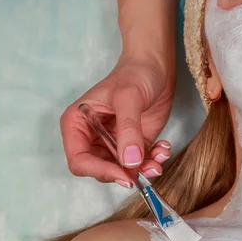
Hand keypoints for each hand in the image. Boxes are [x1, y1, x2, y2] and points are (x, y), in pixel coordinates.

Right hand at [60, 53, 175, 186]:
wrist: (156, 66)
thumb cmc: (135, 74)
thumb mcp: (129, 98)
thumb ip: (128, 129)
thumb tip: (129, 162)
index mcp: (77, 124)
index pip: (79, 160)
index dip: (100, 171)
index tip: (125, 174)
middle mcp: (92, 137)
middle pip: (100, 169)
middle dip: (125, 173)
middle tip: (148, 167)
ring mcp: (113, 141)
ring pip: (122, 170)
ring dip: (142, 169)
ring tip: (160, 156)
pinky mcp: (134, 143)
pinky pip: (140, 163)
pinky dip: (153, 161)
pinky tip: (163, 148)